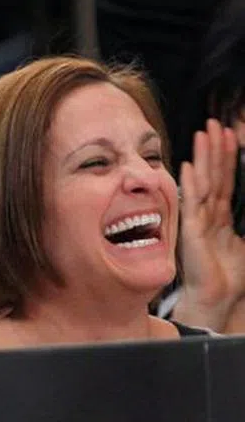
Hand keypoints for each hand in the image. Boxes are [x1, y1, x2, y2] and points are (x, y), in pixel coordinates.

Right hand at [176, 119, 244, 330]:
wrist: (219, 298)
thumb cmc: (231, 277)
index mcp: (222, 216)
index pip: (227, 180)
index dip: (229, 157)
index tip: (231, 134)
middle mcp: (209, 214)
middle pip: (215, 175)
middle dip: (216, 148)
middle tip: (217, 123)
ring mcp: (198, 220)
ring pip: (205, 182)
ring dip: (205, 158)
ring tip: (205, 133)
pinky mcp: (191, 230)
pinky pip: (191, 203)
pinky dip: (190, 184)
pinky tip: (190, 167)